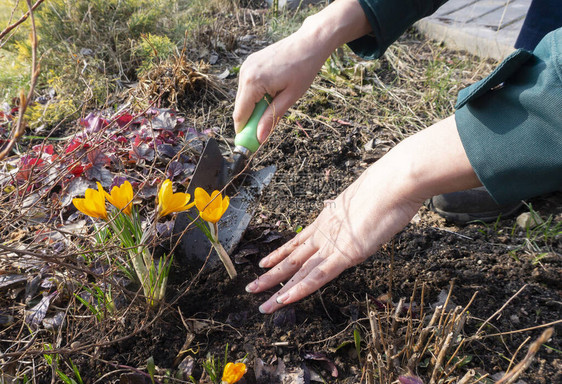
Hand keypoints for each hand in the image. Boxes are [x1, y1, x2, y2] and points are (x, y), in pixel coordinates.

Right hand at [233, 0, 371, 142]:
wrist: (309, 42)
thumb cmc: (304, 68)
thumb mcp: (290, 97)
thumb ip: (272, 118)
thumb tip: (260, 138)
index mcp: (253, 82)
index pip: (240, 115)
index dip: (244, 132)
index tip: (251, 144)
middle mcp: (245, 73)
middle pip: (240, 108)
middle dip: (250, 121)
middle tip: (265, 129)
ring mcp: (246, 66)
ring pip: (243, 98)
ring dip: (254, 107)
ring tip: (276, 102)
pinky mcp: (250, 63)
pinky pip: (247, 87)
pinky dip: (256, 95)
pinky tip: (272, 92)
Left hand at [245, 116, 481, 312]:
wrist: (395, 182)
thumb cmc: (388, 188)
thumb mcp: (366, 201)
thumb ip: (356, 212)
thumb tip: (358, 214)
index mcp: (328, 220)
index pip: (298, 242)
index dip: (280, 254)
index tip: (264, 262)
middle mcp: (325, 233)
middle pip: (292, 258)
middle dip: (270, 275)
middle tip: (251, 288)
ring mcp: (333, 244)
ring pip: (298, 270)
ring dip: (277, 286)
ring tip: (258, 298)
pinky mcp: (345, 254)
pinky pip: (318, 276)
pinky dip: (300, 289)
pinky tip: (284, 299)